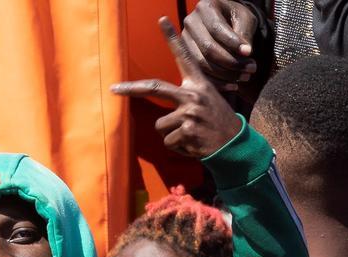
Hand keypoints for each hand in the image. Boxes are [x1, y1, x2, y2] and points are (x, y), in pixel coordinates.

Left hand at [111, 17, 243, 158]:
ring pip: (160, 125)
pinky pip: (168, 141)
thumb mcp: (207, 99)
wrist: (234, 143)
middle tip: (113, 88)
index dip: (172, 38)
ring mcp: (189, 113)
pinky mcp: (187, 131)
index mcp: (198, 84)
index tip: (162, 20)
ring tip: (190, 133)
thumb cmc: (216, 121)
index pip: (184, 56)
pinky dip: (178, 146)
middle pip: (154, 88)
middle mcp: (192, 95)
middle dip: (130, 89)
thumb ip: (186, 95)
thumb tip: (161, 97)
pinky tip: (192, 143)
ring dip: (171, 133)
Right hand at [183, 0, 257, 86]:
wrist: (223, 20)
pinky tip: (233, 85)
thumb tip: (246, 53)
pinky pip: (199, 73)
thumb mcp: (245, 19)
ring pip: (202, 63)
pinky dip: (217, 82)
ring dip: (225, 74)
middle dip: (231, 62)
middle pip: (208, 48)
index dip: (233, 43)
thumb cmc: (236, 17)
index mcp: (206, 7)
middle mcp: (191, 22)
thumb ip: (245, 33)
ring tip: (245, 77)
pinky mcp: (185, 55)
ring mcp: (185, 40)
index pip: (217, 29)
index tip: (250, 53)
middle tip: (251, 69)